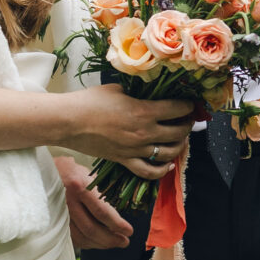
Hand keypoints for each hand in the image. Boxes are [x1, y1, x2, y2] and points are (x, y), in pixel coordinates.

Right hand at [56, 154, 134, 250]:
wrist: (47, 173)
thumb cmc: (74, 172)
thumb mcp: (91, 175)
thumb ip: (105, 192)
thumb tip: (124, 210)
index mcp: (79, 186)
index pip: (101, 212)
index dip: (117, 224)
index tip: (129, 231)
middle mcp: (67, 201)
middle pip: (92, 229)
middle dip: (111, 239)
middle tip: (125, 241)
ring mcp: (59, 214)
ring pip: (82, 237)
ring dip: (101, 244)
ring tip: (115, 242)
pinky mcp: (56, 222)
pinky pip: (73, 239)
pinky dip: (88, 243)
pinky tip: (99, 241)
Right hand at [59, 86, 194, 179]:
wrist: (68, 122)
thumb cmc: (90, 101)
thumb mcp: (118, 89)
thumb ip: (136, 92)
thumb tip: (147, 91)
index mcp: (144, 111)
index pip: (178, 109)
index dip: (188, 105)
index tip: (191, 103)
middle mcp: (144, 133)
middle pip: (178, 132)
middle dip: (187, 125)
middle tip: (188, 119)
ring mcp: (135, 149)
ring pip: (168, 153)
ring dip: (179, 146)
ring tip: (180, 138)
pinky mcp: (125, 160)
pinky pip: (149, 171)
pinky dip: (162, 170)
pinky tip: (168, 165)